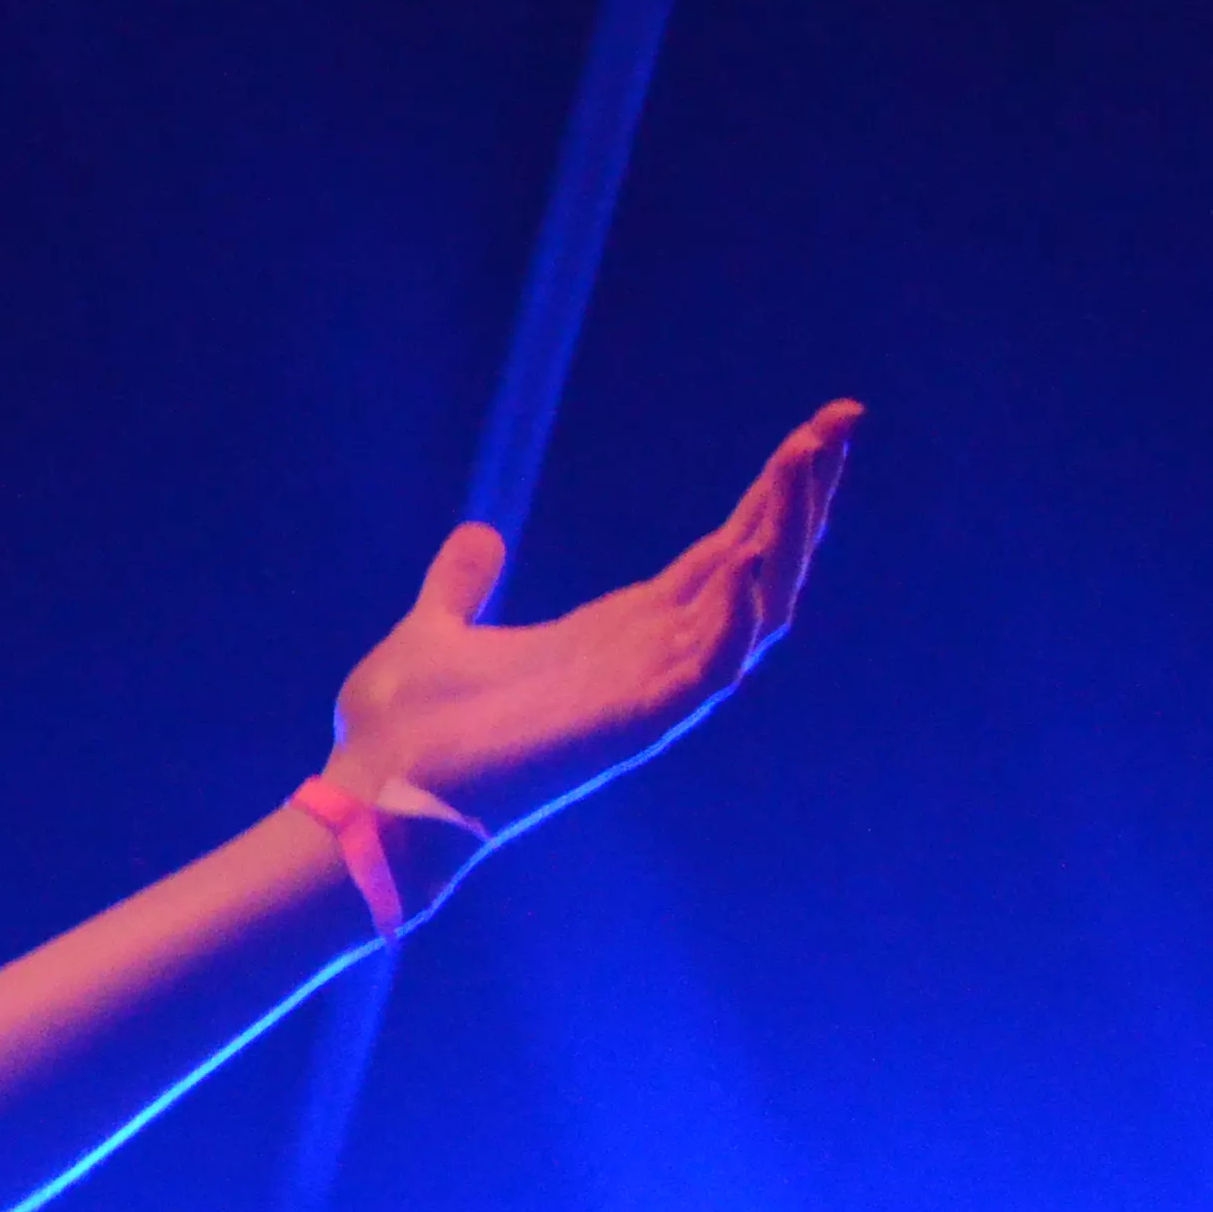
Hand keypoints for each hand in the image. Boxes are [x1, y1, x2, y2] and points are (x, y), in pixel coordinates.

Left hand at [326, 400, 859, 853]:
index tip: (816, 430)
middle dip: (802, 495)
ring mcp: (647, 692)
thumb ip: (463, 586)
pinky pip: (708, 670)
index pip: (720, 552)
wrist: (370, 794)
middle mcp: (648, 658)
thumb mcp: (432, 631)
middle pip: (756, 565)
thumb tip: (479, 536)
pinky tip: (748, 558)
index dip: (770, 495)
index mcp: (615, 632)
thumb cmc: (401, 732)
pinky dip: (733, 617)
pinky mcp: (631, 726)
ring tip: (807, 462)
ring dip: (784, 536)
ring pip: (752, 607)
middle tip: (843, 418)